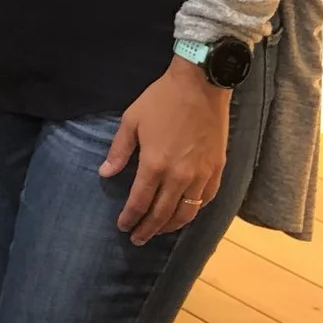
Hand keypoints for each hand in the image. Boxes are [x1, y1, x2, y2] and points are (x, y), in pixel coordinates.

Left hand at [100, 58, 231, 245]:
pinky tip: (185, 212)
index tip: (123, 226)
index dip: (130, 218)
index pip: (140, 202)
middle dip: (147, 230)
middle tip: (137, 239)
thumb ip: (119, 150)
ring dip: (171, 226)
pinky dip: (194, 210)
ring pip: (186, 212)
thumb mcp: (132, 120)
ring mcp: (201, 174)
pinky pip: (206, 199)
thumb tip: (105, 174)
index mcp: (155, 164)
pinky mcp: (217, 169)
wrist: (201, 84)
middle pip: (162, 214)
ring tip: (159, 231)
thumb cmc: (162, 99)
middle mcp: (179, 176)